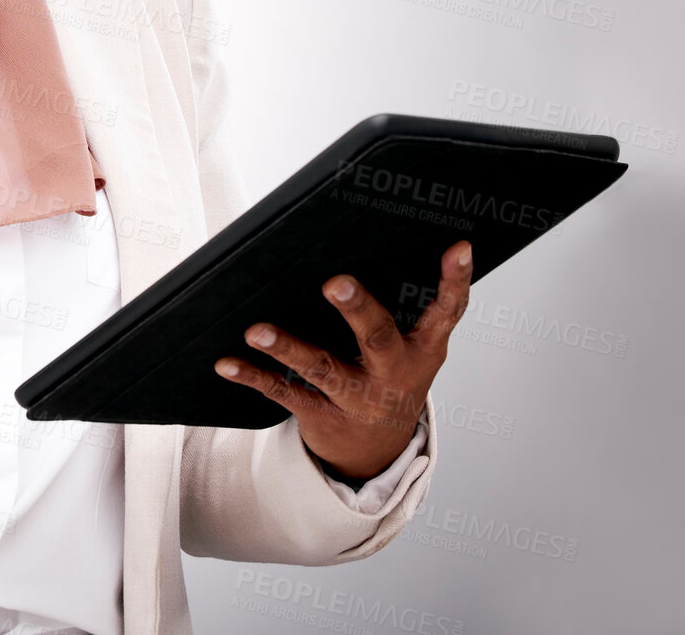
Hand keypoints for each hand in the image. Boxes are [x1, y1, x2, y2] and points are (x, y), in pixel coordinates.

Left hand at [213, 239, 472, 481]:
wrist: (374, 451)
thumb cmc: (388, 375)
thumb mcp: (411, 346)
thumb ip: (405, 302)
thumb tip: (375, 235)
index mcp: (422, 350)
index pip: (446, 312)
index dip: (454, 281)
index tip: (457, 247)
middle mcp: (392, 375)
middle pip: (377, 340)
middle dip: (357, 311)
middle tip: (335, 283)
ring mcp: (356, 398)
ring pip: (322, 370)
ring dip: (288, 349)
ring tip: (258, 330)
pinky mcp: (321, 414)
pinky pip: (284, 393)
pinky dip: (254, 376)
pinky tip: (227, 362)